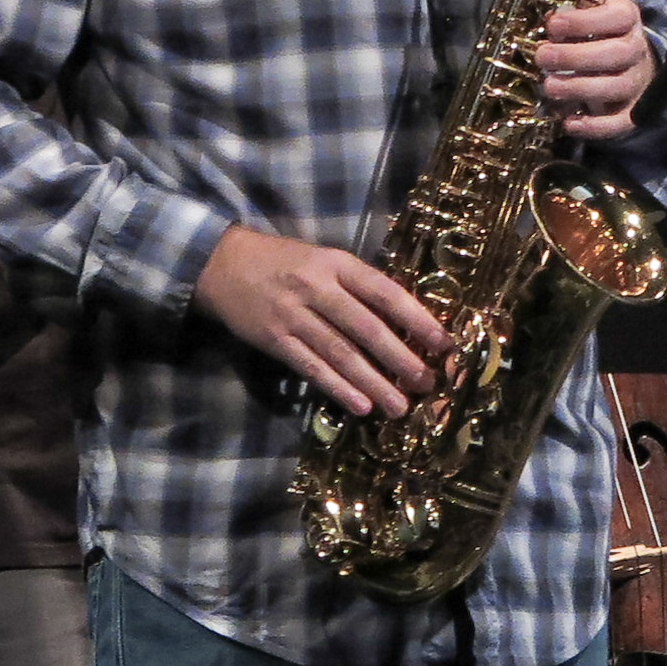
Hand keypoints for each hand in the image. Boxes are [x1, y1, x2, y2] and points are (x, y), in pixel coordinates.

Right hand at [196, 226, 451, 418]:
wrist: (222, 264)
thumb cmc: (287, 262)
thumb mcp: (326, 260)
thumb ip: (359, 287)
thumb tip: (405, 322)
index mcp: (338, 265)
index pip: (385, 293)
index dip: (417, 318)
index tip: (443, 343)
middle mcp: (317, 288)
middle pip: (366, 328)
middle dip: (400, 359)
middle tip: (427, 383)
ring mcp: (293, 316)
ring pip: (340, 354)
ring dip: (373, 382)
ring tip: (399, 405)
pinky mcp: (273, 340)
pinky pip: (310, 368)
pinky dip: (337, 388)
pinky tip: (361, 405)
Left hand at [539, 0, 652, 140]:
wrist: (626, 63)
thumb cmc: (597, 35)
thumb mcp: (587, 16)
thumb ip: (569, 17)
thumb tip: (548, 20)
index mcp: (627, 19)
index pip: (618, 17)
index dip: (585, 21)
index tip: (553, 25)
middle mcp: (636, 49)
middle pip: (618, 53)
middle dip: (576, 56)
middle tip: (543, 57)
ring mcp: (637, 81)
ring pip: (618, 86)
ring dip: (580, 88)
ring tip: (549, 88)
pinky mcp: (634, 110)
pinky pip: (621, 122)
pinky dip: (596, 126)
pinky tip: (569, 123)